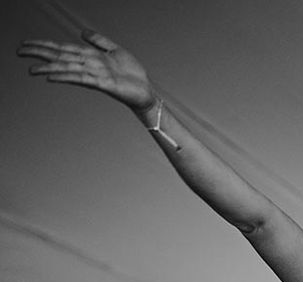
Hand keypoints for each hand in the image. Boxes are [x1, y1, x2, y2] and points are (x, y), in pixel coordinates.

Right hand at [17, 30, 155, 112]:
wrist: (146, 91)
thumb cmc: (133, 74)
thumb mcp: (116, 51)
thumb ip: (99, 41)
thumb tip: (82, 33)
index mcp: (91, 57)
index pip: (63, 49)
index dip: (45, 46)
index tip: (27, 45)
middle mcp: (90, 65)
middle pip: (61, 57)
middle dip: (40, 54)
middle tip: (20, 52)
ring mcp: (96, 75)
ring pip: (68, 68)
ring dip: (49, 68)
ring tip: (32, 70)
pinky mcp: (105, 84)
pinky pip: (83, 79)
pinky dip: (68, 76)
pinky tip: (53, 77)